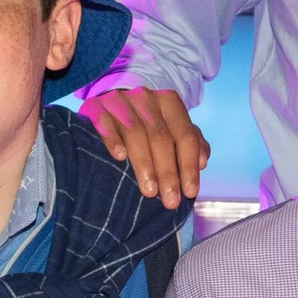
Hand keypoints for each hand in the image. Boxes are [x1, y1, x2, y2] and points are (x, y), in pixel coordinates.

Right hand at [80, 86, 209, 209]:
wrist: (109, 106)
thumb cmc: (146, 125)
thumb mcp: (171, 130)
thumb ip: (190, 144)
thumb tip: (202, 161)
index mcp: (169, 102)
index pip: (185, 136)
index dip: (189, 165)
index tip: (189, 192)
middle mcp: (145, 97)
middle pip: (161, 137)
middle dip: (168, 172)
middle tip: (170, 200)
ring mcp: (119, 100)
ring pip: (135, 132)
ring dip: (144, 163)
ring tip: (149, 191)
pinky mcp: (95, 105)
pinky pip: (105, 122)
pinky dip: (113, 139)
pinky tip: (119, 157)